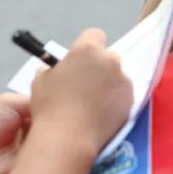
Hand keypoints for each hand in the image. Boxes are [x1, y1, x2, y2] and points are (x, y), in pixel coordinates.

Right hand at [29, 28, 132, 153]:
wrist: (69, 138)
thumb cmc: (50, 106)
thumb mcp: (41, 81)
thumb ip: (52, 69)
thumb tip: (57, 70)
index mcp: (87, 50)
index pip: (94, 34)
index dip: (87, 46)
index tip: (80, 60)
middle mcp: (110, 60)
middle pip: (109, 56)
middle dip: (100, 66)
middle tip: (87, 84)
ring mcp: (123, 80)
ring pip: (118, 76)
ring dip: (109, 83)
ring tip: (95, 104)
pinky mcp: (131, 100)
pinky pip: (124, 94)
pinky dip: (116, 100)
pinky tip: (103, 114)